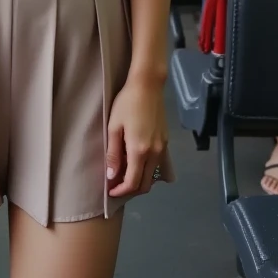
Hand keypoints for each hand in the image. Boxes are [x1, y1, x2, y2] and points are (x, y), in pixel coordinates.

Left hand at [106, 76, 167, 197]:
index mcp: (139, 151)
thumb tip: (112, 176)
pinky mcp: (166, 141)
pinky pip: (158, 164)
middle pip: (145, 184)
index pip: (132, 183)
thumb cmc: (127, 103)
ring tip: (125, 173)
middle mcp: (155, 153)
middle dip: (131, 189)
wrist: (148, 85)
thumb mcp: (114, 127)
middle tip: (117, 184)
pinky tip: (137, 162)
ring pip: (153, 176)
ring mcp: (163, 148)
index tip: (110, 191)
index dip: (121, 191)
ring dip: (140, 180)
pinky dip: (147, 170)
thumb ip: (113, 153)